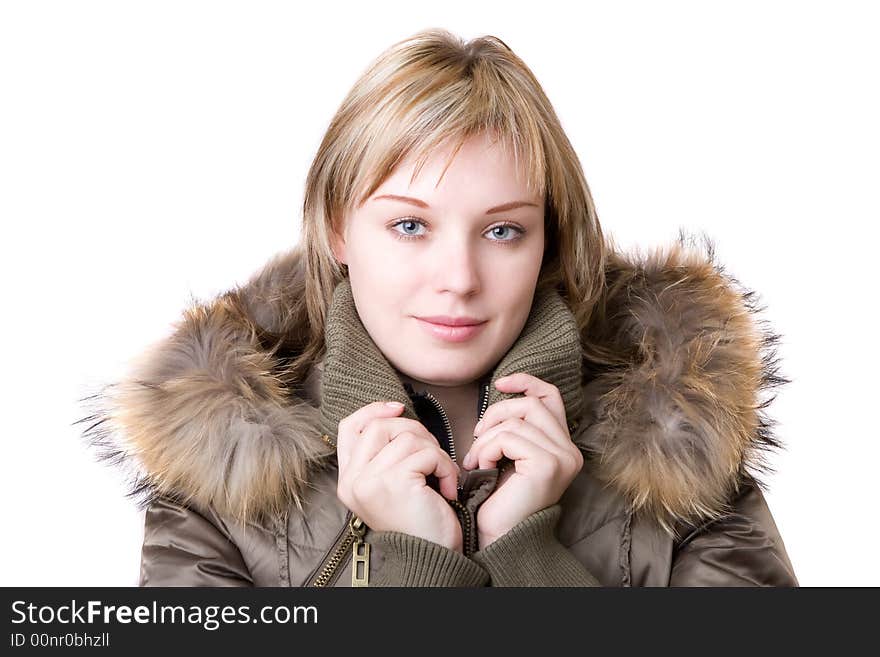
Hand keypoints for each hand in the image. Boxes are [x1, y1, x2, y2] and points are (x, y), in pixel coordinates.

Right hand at [335, 401, 463, 551]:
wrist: (431, 558)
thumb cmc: (419, 521)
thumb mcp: (392, 485)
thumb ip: (384, 455)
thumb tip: (396, 413)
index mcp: (349, 480)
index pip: (349, 428)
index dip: (373, 410)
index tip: (398, 407)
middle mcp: (353, 480)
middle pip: (379, 426)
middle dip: (414, 430)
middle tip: (432, 454)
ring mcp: (370, 481)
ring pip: (407, 437)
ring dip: (435, 452)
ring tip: (442, 475)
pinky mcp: (393, 482)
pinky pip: (426, 453)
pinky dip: (445, 465)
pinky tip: (448, 488)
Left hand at [462, 373, 583, 549]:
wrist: (499, 537)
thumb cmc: (499, 499)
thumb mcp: (509, 455)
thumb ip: (515, 428)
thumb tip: (504, 390)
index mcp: (563, 446)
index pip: (550, 397)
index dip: (526, 382)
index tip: (500, 383)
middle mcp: (569, 451)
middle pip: (531, 404)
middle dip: (497, 413)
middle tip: (477, 436)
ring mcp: (562, 458)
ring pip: (516, 421)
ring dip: (486, 438)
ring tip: (476, 459)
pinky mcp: (547, 465)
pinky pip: (508, 438)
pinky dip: (487, 449)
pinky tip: (481, 467)